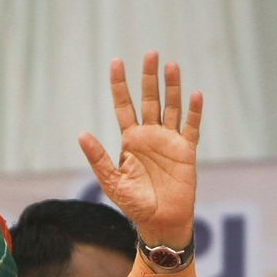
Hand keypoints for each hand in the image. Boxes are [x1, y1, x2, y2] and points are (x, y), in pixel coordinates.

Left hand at [78, 51, 200, 248]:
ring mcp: (170, 141)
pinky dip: (194, 111)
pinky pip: (191, 127)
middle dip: (149, 77)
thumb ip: (98, 158)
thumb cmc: (135, 205)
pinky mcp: (186, 151)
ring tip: (171, 65)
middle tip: (150, 54)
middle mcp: (150, 135)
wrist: (160, 222)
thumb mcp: (112, 182)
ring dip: (172, 87)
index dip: (120, 85)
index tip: (116, 62)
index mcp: (130, 141)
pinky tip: (195, 94)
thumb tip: (81, 134)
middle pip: (149, 99)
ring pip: (171, 107)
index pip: (123, 106)